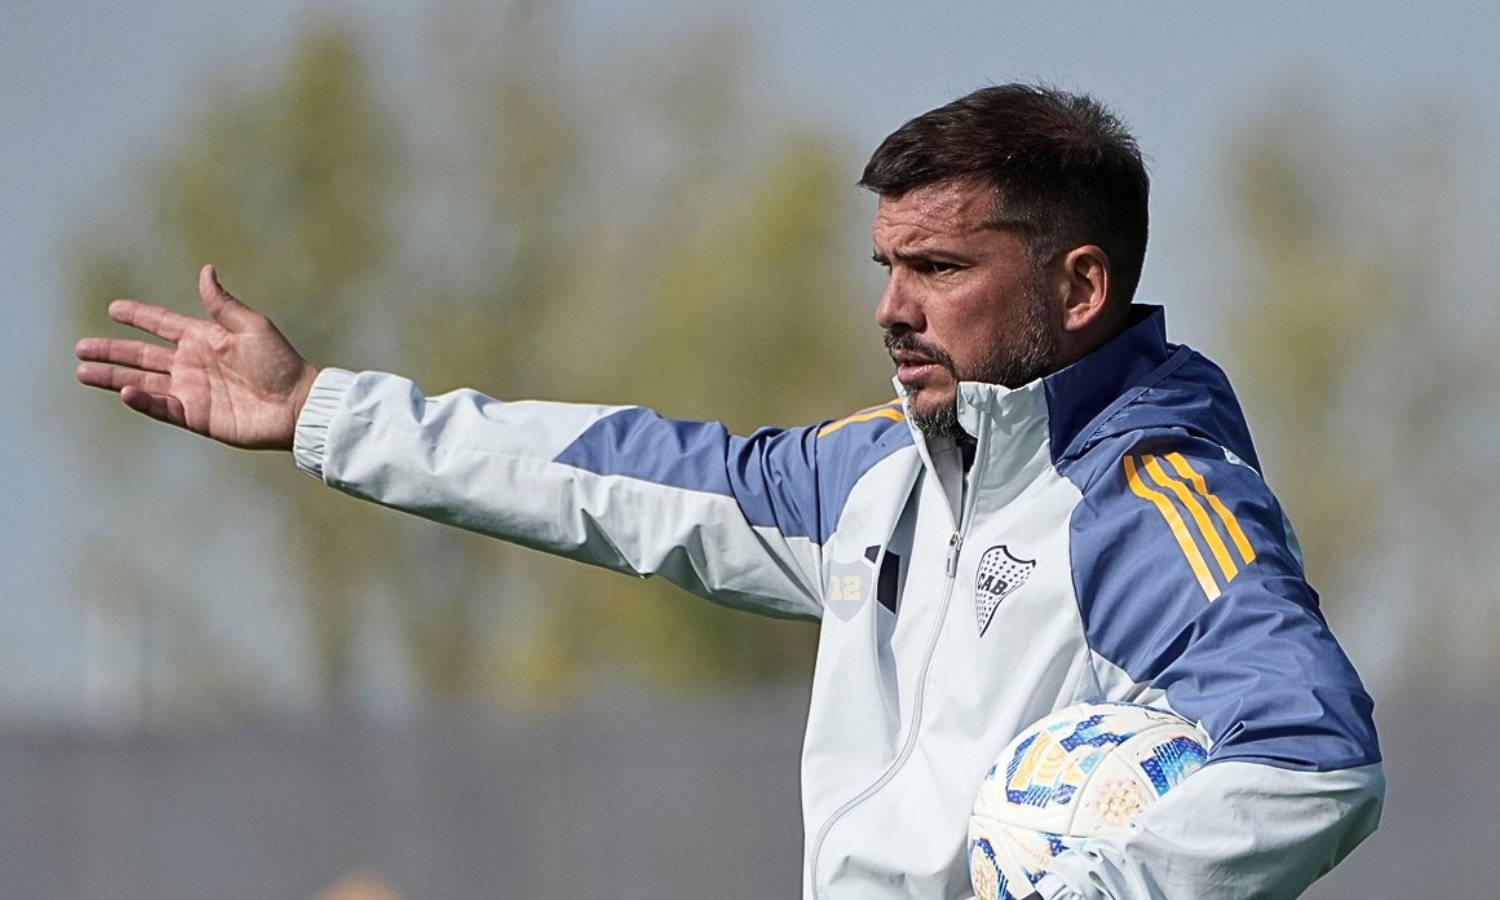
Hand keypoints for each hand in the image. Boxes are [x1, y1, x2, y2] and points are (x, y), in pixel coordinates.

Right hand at [75, 265, 320, 449]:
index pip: (162, 325)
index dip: (139, 317)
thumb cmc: (281, 363)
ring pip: (142, 382)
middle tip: (80, 347)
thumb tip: (206, 270)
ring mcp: (192, 392)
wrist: (297, 404)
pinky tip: (124, 391)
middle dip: (112, 351)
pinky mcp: (196, 416)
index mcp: (204, 339)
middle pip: (141, 356)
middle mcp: (192, 365)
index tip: (113, 308)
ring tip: (82, 371)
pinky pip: (162, 407)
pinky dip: (142, 400)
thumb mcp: (251, 326)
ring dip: (113, 378)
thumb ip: (222, 304)